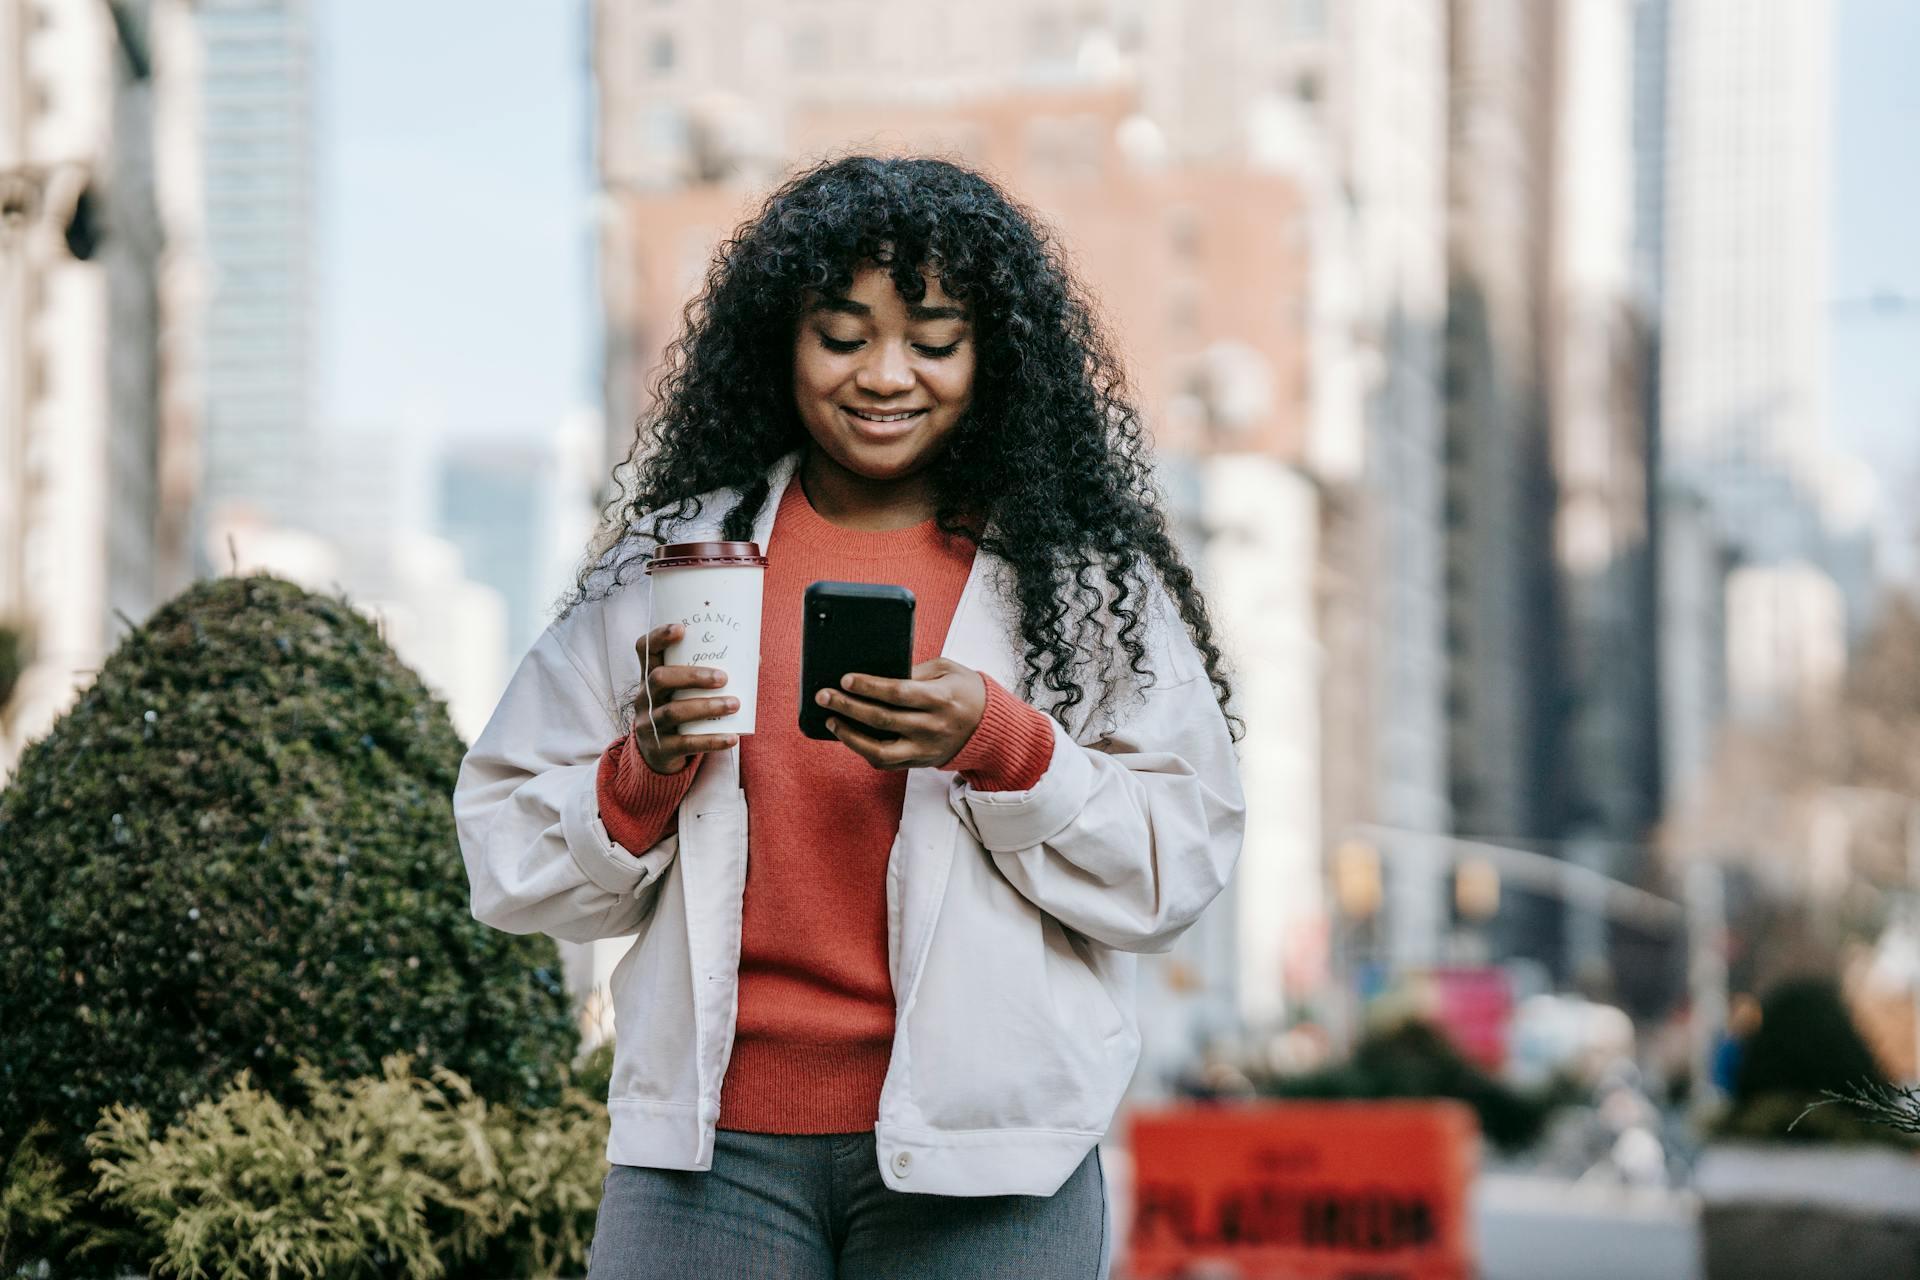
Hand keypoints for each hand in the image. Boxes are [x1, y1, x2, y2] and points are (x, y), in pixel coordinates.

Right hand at [630, 622, 737, 774]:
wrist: (659, 754)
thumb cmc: (681, 709)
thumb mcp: (684, 691)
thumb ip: (710, 674)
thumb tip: (756, 659)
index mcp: (650, 676)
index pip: (644, 649)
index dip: (659, 637)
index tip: (681, 628)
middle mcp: (644, 697)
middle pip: (659, 679)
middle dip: (693, 676)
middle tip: (724, 677)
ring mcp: (649, 723)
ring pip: (673, 712)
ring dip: (706, 706)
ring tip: (735, 704)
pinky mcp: (661, 748)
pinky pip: (685, 743)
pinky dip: (711, 741)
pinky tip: (732, 737)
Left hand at [815, 657, 986, 770]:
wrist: (990, 727)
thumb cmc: (965, 690)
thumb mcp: (946, 669)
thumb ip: (914, 670)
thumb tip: (876, 674)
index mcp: (941, 698)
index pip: (899, 693)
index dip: (869, 687)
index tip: (845, 679)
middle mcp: (932, 726)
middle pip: (882, 719)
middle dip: (848, 707)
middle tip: (824, 696)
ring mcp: (925, 748)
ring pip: (880, 750)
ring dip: (850, 736)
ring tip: (831, 720)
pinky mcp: (920, 762)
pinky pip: (886, 762)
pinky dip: (864, 750)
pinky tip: (849, 735)